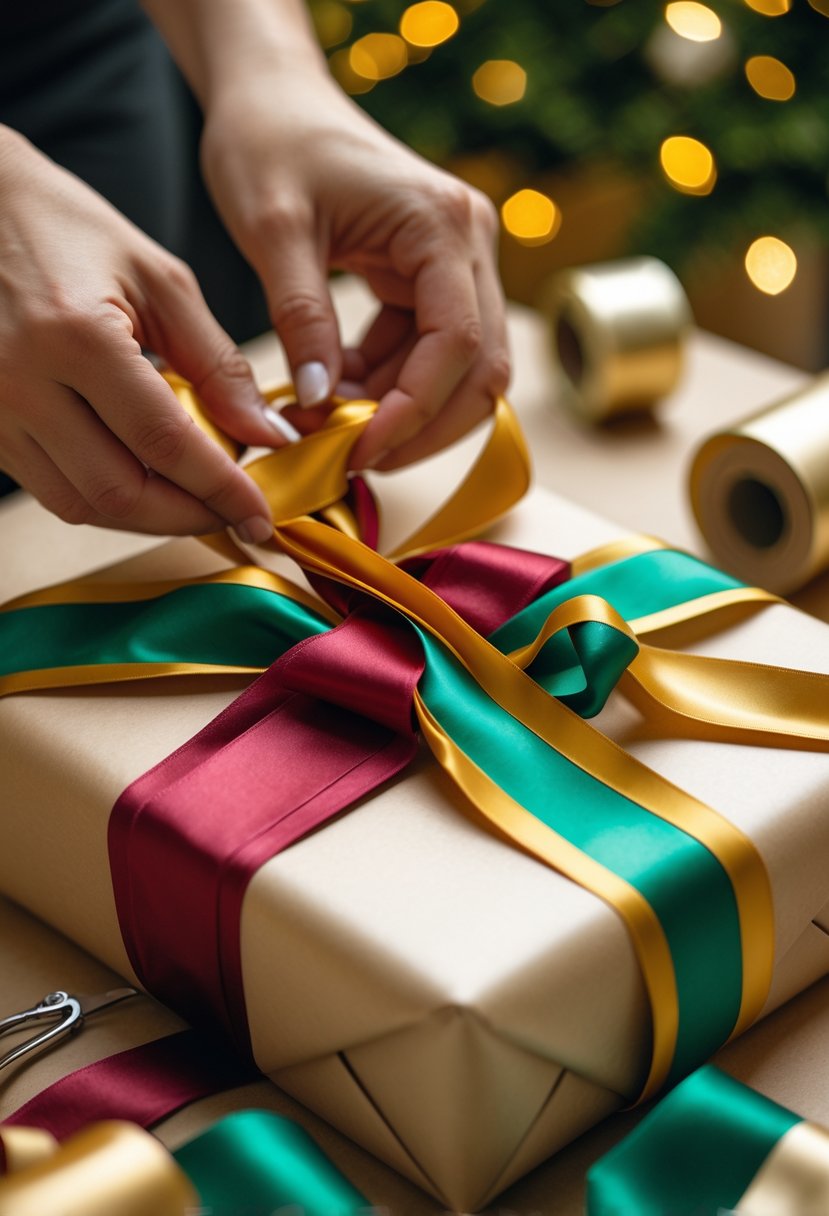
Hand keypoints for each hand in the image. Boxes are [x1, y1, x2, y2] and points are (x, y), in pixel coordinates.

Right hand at [0, 127, 279, 538]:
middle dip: (187, 516)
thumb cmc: (68, 231)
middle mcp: (22, 382)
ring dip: (146, 517)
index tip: (261, 516)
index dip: (221, 490)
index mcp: (78, 336)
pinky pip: (49, 489)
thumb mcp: (161, 282)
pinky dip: (104, 499)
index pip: (164, 443)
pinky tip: (143, 480)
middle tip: (232, 513)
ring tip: (193, 499)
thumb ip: (219, 365)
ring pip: (81, 505)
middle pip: (120, 492)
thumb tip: (268, 434)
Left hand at [199, 67, 509, 469]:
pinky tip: (340, 390)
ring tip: (337, 424)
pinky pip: (429, 350)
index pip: (457, 343)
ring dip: (406, 408)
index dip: (414, 411)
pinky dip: (390, 382)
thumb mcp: (274, 231)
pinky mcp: (433, 276)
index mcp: (443, 225)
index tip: (359, 450)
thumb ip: (303, 319)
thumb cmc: (270, 143)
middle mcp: (469, 243)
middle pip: (482, 367)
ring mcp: (458, 262)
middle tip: (357, 458)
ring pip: (463, 368)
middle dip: (424, 424)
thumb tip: (321, 406)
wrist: (274, 98)